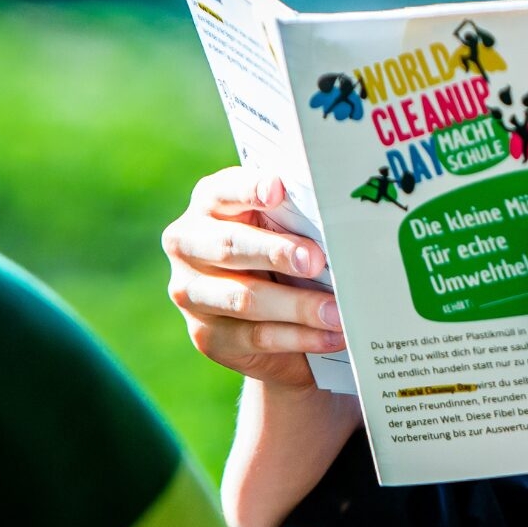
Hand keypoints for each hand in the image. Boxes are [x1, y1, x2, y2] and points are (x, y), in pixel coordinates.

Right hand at [163, 167, 342, 389]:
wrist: (268, 313)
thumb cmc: (280, 251)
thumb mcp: (284, 227)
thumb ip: (295, 217)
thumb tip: (338, 219)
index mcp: (209, 204)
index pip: (223, 191)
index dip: (249, 189)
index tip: (277, 190)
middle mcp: (189, 244)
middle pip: (230, 246)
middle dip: (277, 253)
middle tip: (316, 261)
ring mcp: (191, 292)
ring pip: (244, 298)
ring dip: (298, 306)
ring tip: (336, 312)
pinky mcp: (207, 335)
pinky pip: (256, 336)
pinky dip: (300, 337)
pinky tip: (331, 336)